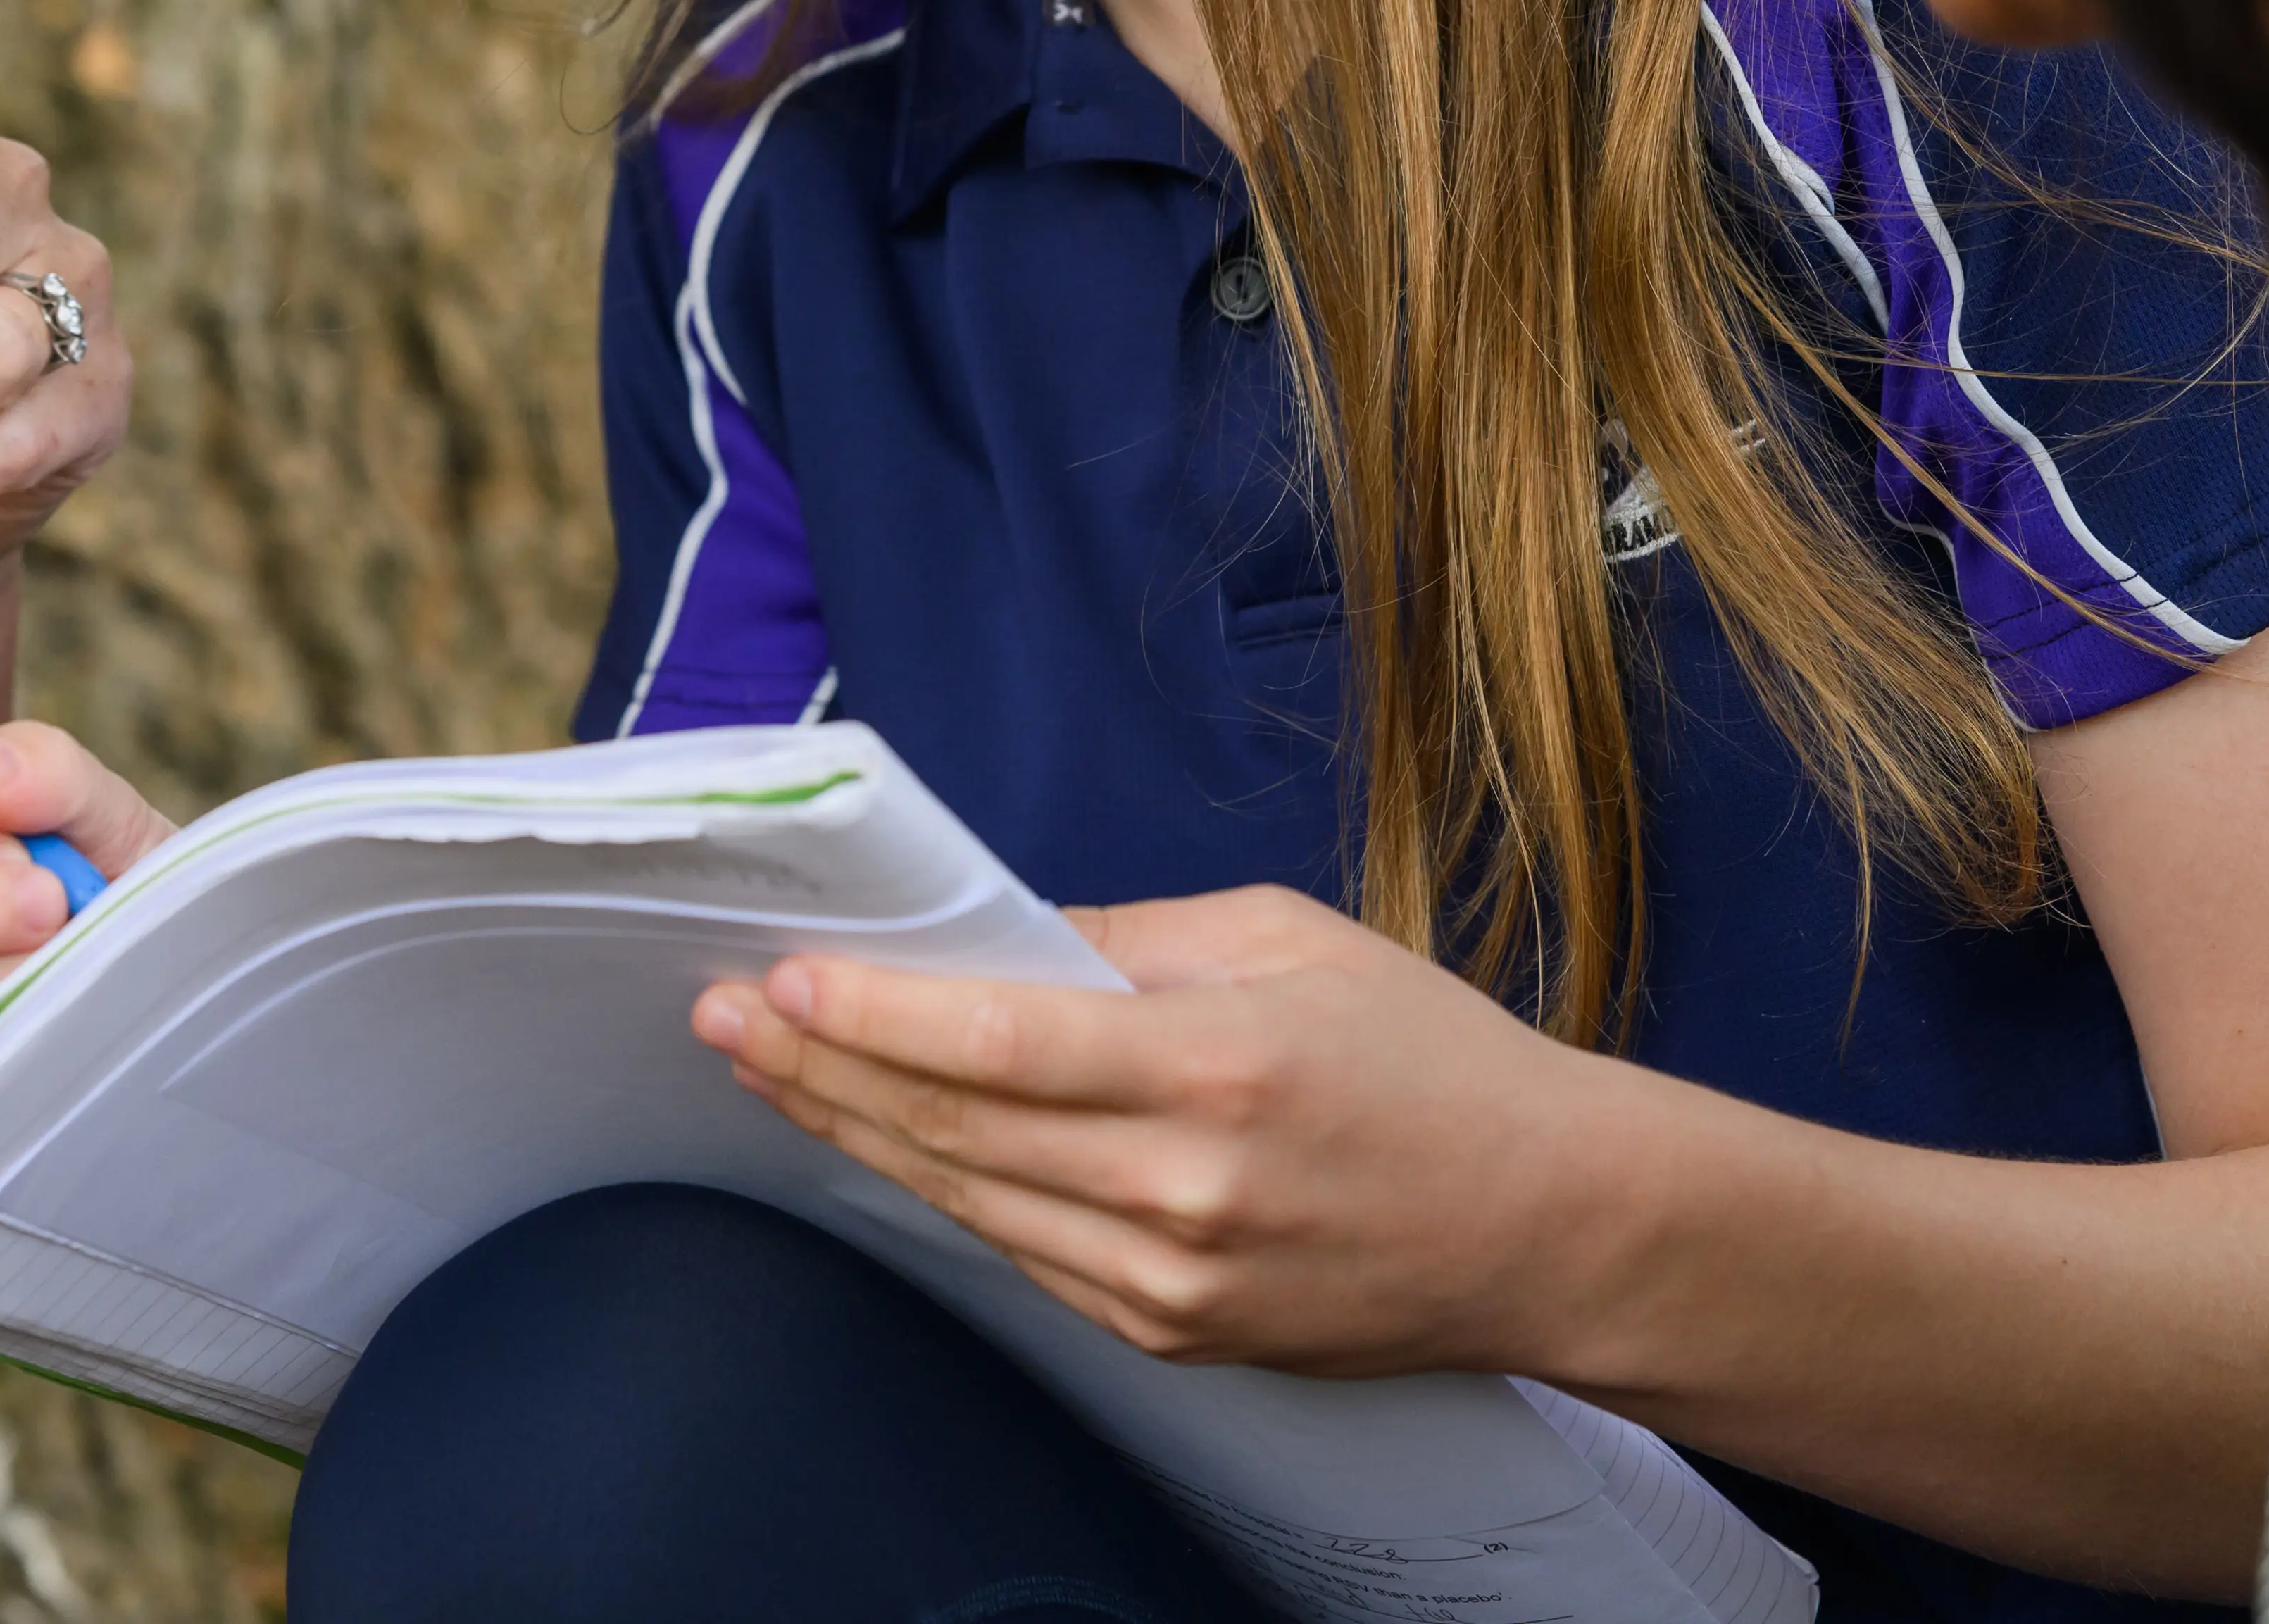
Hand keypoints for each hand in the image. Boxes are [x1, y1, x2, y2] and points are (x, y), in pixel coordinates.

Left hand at [695, 883, 1641, 1376]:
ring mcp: (1174, 1281)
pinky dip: (944, 1191)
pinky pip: (1025, 1254)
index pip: (997, 1041)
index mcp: (1217, 1067)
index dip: (872, 1012)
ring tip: (770, 1069)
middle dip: (821, 1066)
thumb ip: (1130, 940)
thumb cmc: (1431, 1063)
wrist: (1546, 1227)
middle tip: (722, 1015)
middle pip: (954, 1126)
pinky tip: (882, 1141)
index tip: (778, 976)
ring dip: (855, 1131)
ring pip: (969, 1199)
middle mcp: (1184, 1188)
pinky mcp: (1175, 1335)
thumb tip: (997, 933)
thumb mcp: (1289, 941)